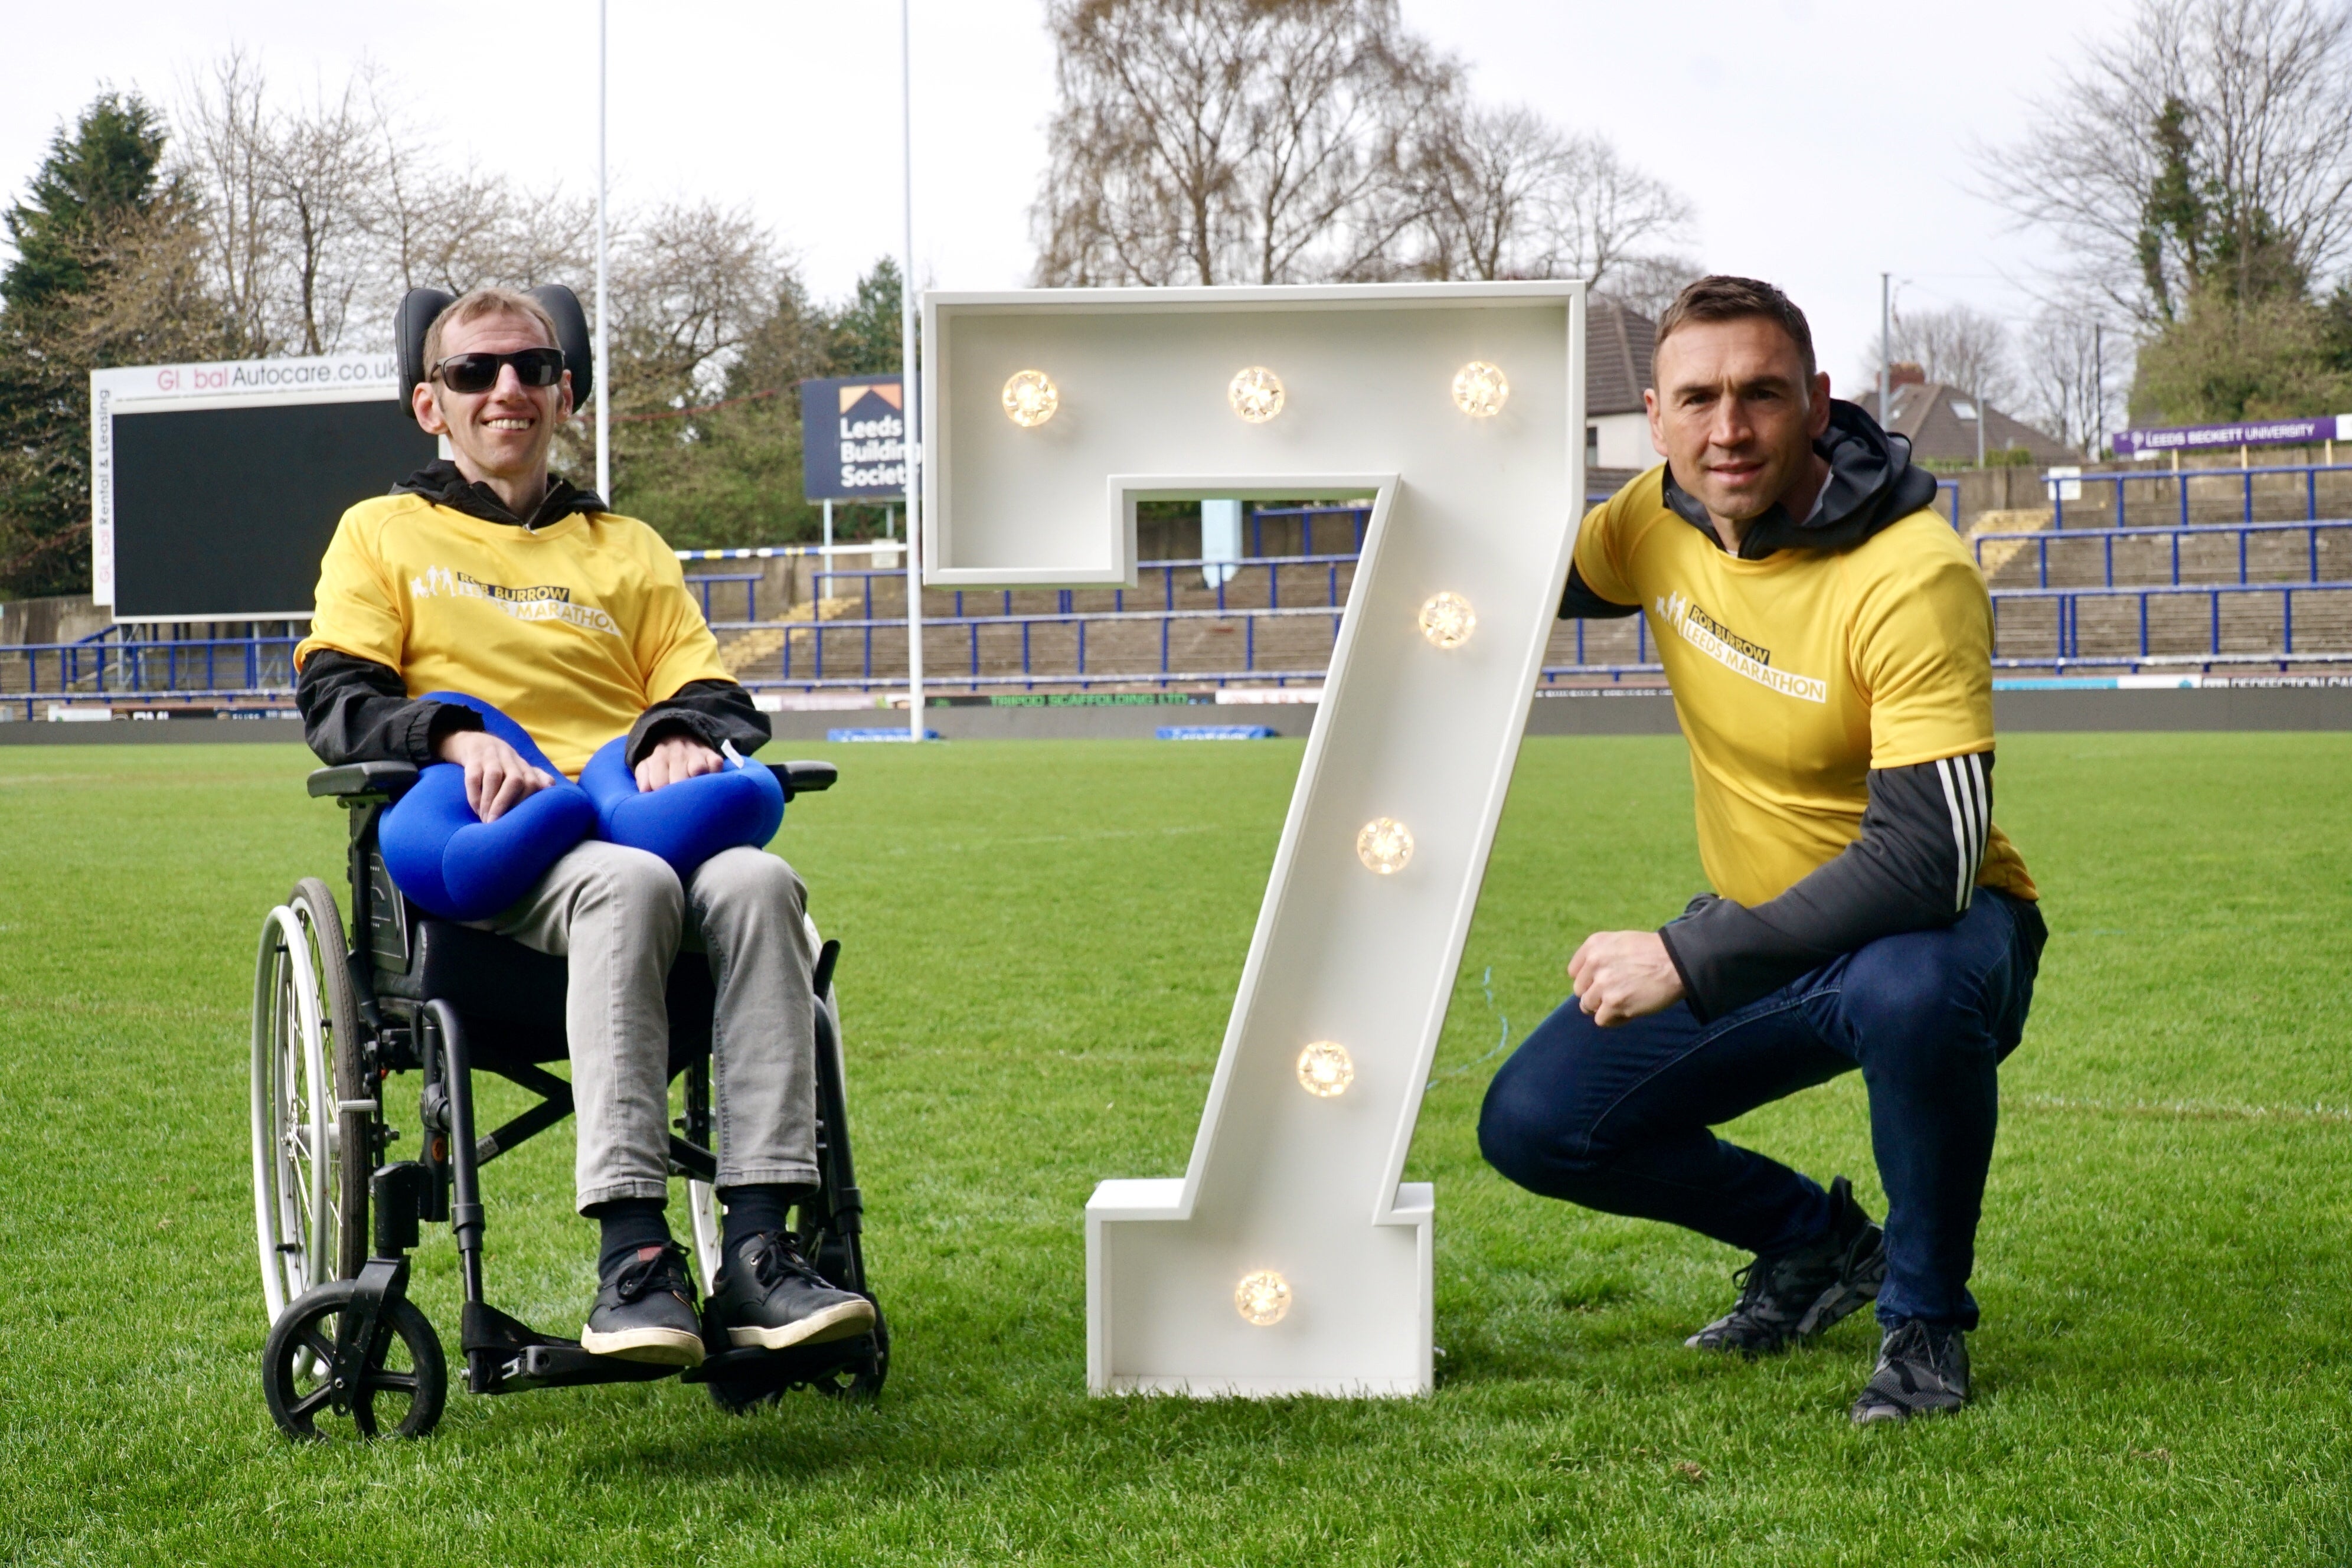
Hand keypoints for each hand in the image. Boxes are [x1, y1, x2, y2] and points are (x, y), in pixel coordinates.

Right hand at [436, 729, 553, 822]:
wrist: (476, 741)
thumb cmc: (503, 764)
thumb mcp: (521, 768)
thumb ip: (538, 778)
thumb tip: (551, 787)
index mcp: (524, 766)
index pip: (533, 783)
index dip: (527, 802)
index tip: (519, 822)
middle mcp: (510, 760)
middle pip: (515, 780)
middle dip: (508, 803)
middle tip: (499, 824)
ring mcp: (491, 758)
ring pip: (494, 777)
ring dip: (491, 801)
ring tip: (487, 821)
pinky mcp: (473, 760)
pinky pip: (473, 778)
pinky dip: (475, 795)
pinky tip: (477, 810)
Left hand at [634, 734, 724, 791]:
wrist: (678, 734)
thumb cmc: (662, 758)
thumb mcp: (646, 765)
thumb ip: (643, 777)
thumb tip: (645, 790)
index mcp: (659, 757)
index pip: (659, 783)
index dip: (661, 795)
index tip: (664, 799)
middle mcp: (677, 753)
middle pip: (680, 779)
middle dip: (679, 793)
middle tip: (680, 800)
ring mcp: (696, 753)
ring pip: (699, 770)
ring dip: (698, 783)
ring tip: (694, 792)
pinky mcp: (712, 754)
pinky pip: (716, 764)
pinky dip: (715, 774)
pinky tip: (708, 781)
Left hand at [1567, 930, 1684, 1026]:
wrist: (1678, 962)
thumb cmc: (1653, 954)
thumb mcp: (1620, 943)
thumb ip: (1599, 957)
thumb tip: (1584, 983)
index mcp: (1594, 945)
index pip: (1575, 972)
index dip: (1590, 980)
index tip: (1606, 981)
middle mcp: (1595, 962)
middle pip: (1581, 991)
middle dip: (1597, 994)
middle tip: (1620, 992)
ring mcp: (1603, 983)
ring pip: (1588, 1006)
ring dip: (1605, 1007)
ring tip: (1626, 1001)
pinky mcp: (1614, 1003)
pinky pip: (1601, 1020)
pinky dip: (1614, 1019)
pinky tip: (1629, 1011)